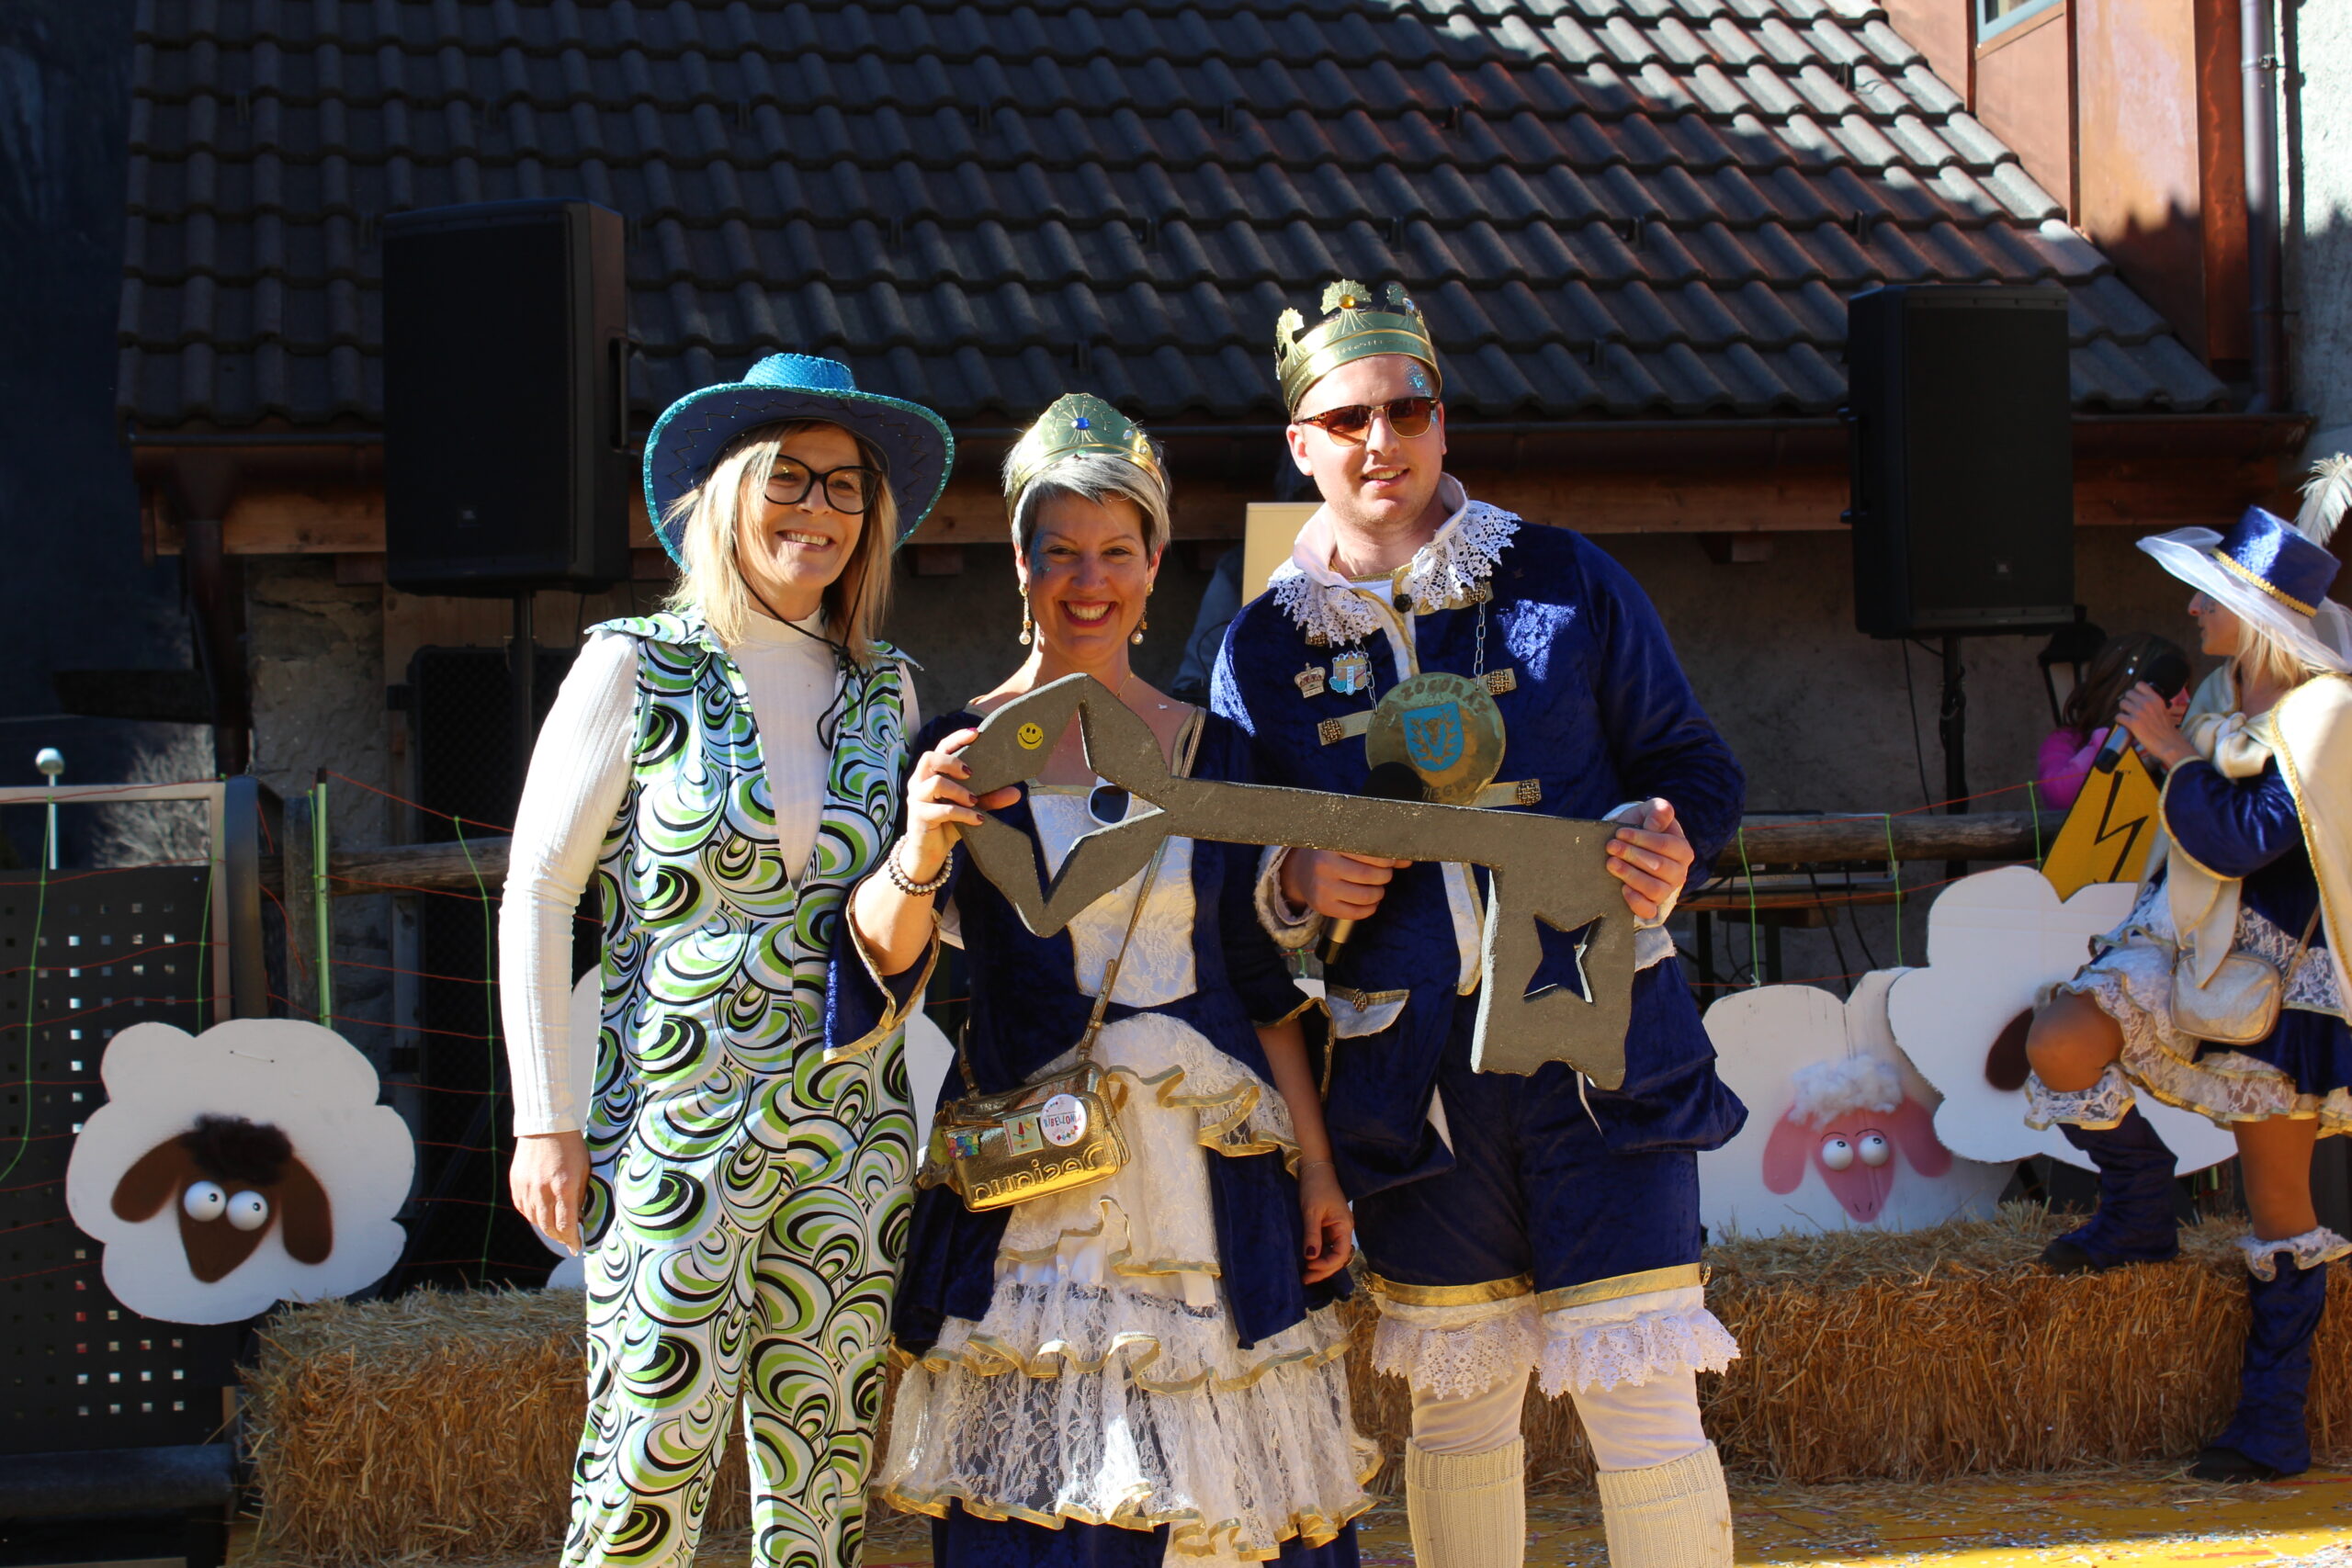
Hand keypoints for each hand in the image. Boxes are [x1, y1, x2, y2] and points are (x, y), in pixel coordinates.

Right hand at [510, 1130, 588, 1254]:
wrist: (546, 1126)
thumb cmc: (571, 1147)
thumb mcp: (584, 1170)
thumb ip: (580, 1196)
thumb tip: (579, 1219)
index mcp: (563, 1186)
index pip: (565, 1224)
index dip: (571, 1240)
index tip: (576, 1247)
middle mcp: (542, 1189)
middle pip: (548, 1227)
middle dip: (559, 1237)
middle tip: (567, 1241)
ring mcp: (526, 1187)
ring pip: (534, 1220)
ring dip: (546, 1228)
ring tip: (556, 1228)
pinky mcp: (516, 1183)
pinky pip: (523, 1208)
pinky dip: (533, 1215)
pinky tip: (542, 1214)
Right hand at [903, 730, 1021, 879]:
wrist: (930, 851)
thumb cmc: (949, 823)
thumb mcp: (971, 808)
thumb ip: (990, 798)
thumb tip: (1015, 792)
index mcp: (931, 773)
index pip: (941, 748)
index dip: (957, 739)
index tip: (976, 734)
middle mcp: (919, 781)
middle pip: (930, 758)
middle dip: (952, 761)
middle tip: (971, 773)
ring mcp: (916, 798)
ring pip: (935, 783)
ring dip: (959, 791)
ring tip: (975, 801)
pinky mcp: (919, 816)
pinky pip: (942, 810)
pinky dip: (963, 814)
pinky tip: (978, 820)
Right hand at [1280, 847, 1411, 921]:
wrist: (1300, 871)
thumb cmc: (1332, 856)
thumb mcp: (1349, 847)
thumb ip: (1378, 852)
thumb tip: (1406, 860)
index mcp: (1332, 845)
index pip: (1369, 853)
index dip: (1386, 860)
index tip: (1389, 862)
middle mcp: (1324, 866)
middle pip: (1369, 875)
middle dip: (1385, 876)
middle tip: (1384, 875)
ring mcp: (1322, 887)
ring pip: (1365, 896)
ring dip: (1379, 893)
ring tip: (1378, 889)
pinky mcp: (1322, 906)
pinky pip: (1355, 913)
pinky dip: (1369, 909)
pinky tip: (1370, 902)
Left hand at [1298, 1162, 1352, 1283]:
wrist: (1315, 1168)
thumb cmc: (1315, 1186)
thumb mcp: (1311, 1211)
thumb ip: (1312, 1234)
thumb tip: (1310, 1257)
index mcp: (1344, 1226)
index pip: (1341, 1254)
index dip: (1327, 1265)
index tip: (1310, 1268)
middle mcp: (1343, 1230)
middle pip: (1337, 1258)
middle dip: (1322, 1270)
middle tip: (1305, 1280)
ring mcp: (1335, 1229)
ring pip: (1331, 1254)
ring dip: (1320, 1266)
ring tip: (1304, 1276)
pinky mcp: (1326, 1227)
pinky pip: (1325, 1246)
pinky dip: (1317, 1256)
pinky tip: (1306, 1262)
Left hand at [1605, 798, 1694, 921]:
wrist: (1629, 845)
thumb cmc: (1642, 827)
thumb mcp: (1649, 812)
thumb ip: (1659, 810)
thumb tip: (1655, 824)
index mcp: (1683, 850)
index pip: (1665, 845)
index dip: (1642, 839)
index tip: (1620, 833)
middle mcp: (1679, 873)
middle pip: (1658, 866)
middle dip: (1632, 855)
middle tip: (1611, 847)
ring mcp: (1667, 890)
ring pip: (1653, 889)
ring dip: (1630, 875)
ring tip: (1611, 863)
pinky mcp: (1652, 905)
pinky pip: (1648, 910)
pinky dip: (1636, 902)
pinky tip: (1623, 889)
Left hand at [2117, 682, 2198, 769]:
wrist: (2170, 744)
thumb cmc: (2167, 730)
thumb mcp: (2163, 710)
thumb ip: (2153, 704)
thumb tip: (2142, 700)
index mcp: (2156, 699)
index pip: (2139, 684)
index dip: (2135, 691)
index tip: (2136, 698)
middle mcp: (2147, 703)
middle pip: (2128, 694)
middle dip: (2128, 701)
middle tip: (2130, 709)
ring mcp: (2139, 712)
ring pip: (2122, 703)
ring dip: (2123, 710)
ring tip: (2128, 717)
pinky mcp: (2133, 723)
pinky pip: (2118, 716)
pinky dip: (2120, 721)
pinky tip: (2125, 724)